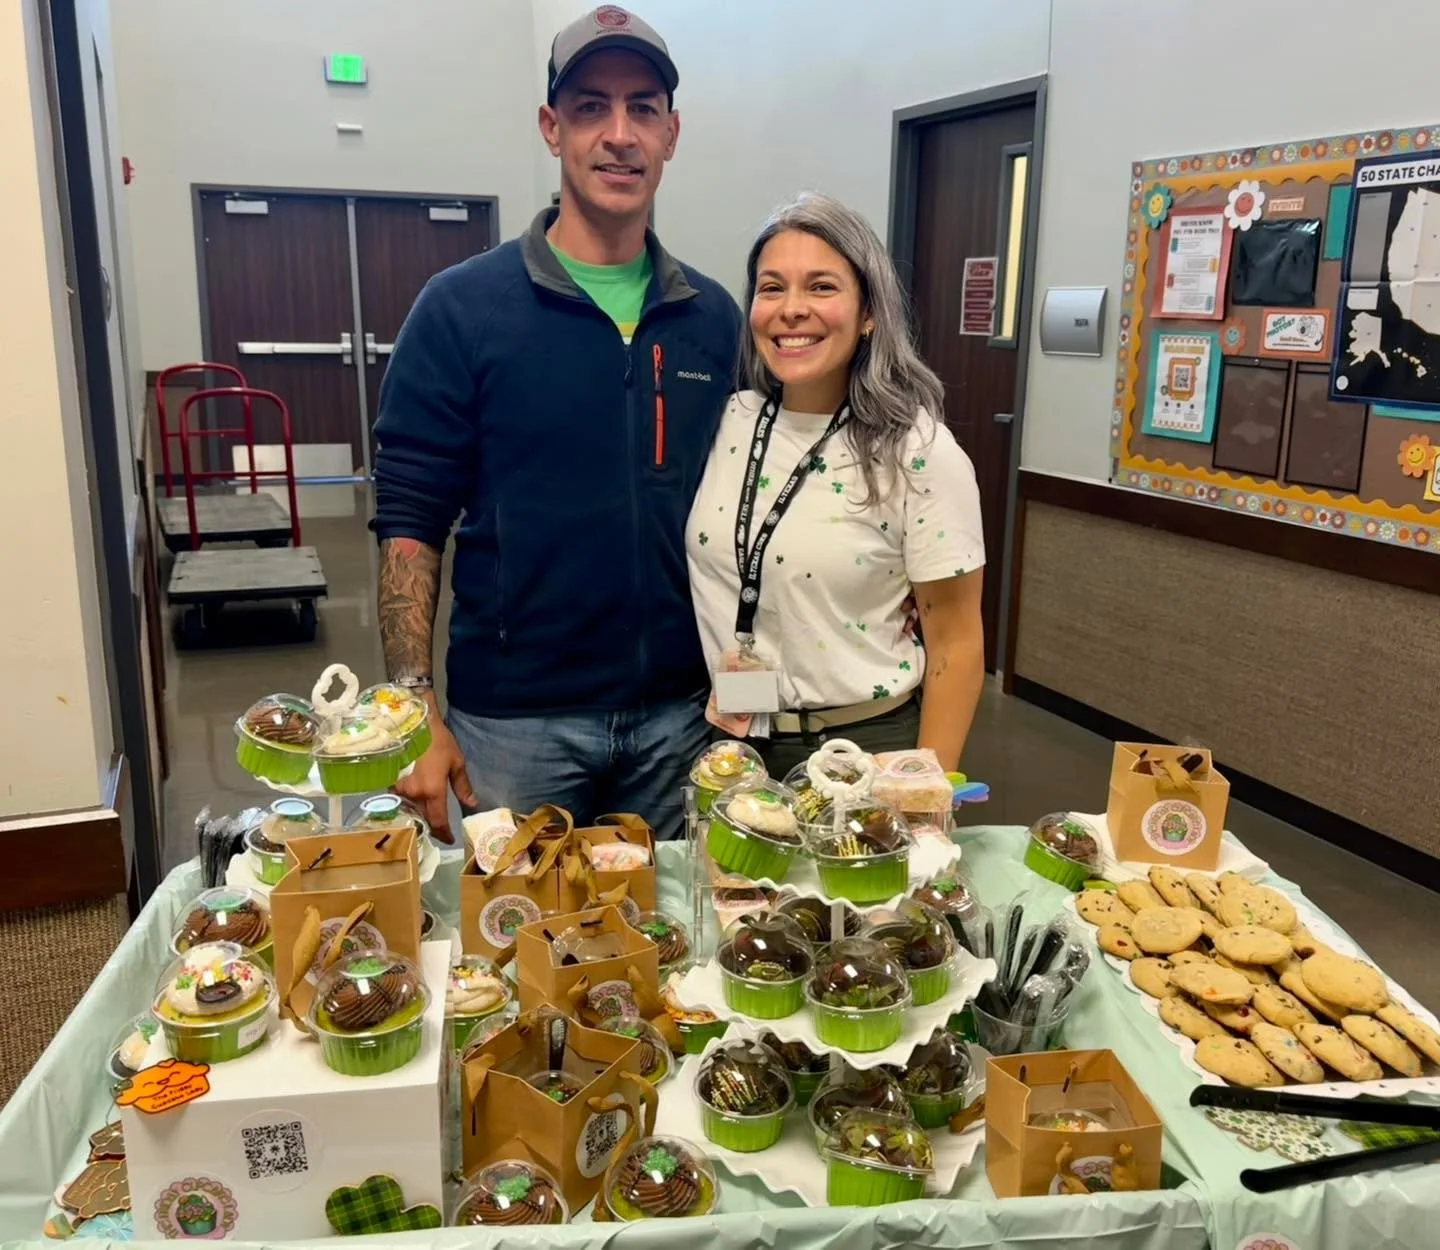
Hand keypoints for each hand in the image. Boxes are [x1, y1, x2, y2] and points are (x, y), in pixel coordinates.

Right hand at [395, 704, 474, 843]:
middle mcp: (414, 794)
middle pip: (423, 818)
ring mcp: (399, 788)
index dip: (444, 834)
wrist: (411, 722)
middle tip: (441, 831)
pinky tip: (416, 802)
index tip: (450, 840)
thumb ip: (462, 786)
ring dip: (421, 816)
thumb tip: (471, 804)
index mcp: (432, 791)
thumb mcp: (456, 762)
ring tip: (430, 818)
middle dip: (433, 827)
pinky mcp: (390, 781)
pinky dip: (410, 804)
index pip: (438, 821)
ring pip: (411, 810)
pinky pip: (402, 799)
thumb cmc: (437, 740)